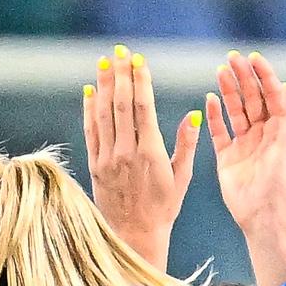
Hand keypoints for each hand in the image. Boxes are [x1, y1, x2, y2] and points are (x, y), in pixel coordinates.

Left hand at [80, 47, 201, 271]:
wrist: (134, 234)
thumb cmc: (164, 207)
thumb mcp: (181, 176)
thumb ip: (186, 144)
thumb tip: (195, 113)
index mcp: (150, 152)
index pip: (142, 108)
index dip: (140, 81)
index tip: (139, 60)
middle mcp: (126, 152)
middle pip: (120, 105)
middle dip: (120, 75)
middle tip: (120, 52)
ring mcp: (107, 159)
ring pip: (103, 115)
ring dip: (103, 86)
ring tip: (105, 62)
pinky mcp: (95, 166)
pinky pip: (91, 132)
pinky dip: (89, 110)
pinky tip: (89, 91)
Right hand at [203, 51, 285, 248]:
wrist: (262, 214)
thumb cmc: (279, 181)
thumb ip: (285, 114)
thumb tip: (284, 84)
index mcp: (281, 129)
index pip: (273, 94)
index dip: (264, 75)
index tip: (253, 58)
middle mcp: (263, 134)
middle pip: (253, 99)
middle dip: (243, 78)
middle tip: (232, 59)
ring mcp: (244, 145)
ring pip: (235, 111)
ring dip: (228, 91)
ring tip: (220, 72)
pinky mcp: (227, 158)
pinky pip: (219, 132)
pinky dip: (215, 116)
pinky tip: (210, 99)